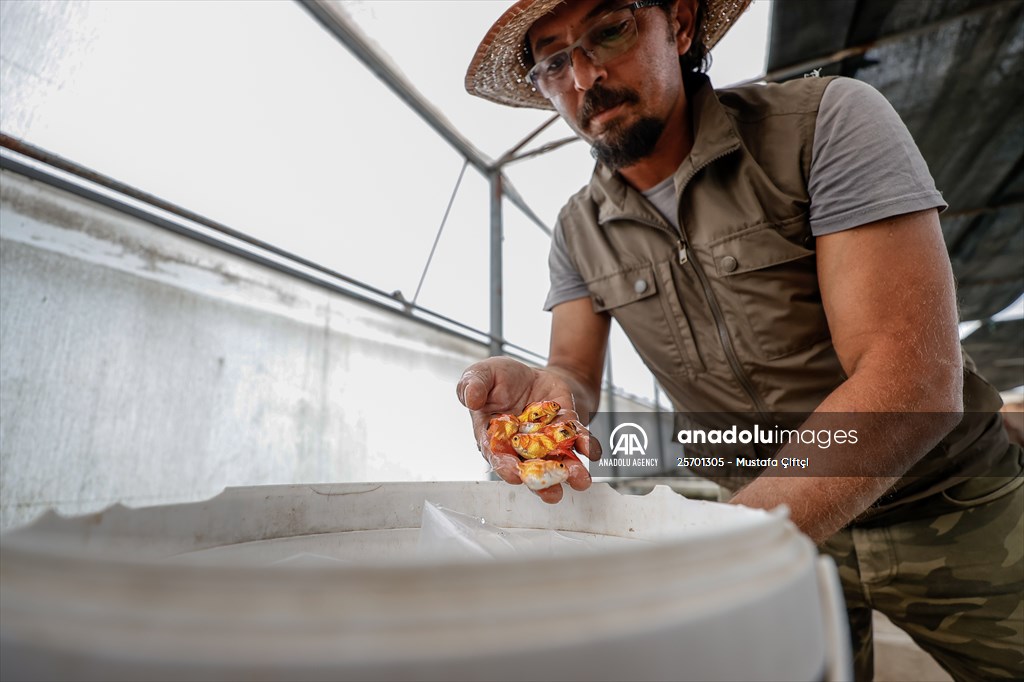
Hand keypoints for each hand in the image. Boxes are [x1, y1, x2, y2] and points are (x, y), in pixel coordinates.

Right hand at [457, 357, 601, 502]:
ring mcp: (546, 443)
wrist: (533, 373)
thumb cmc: (502, 379)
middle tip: (552, 491)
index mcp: (493, 438)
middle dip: (542, 482)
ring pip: (557, 463)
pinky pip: (578, 441)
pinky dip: (586, 446)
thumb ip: (473, 385)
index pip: (498, 457)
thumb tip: (470, 399)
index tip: (514, 473)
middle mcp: (520, 448)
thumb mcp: (482, 374)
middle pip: (530, 469)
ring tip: (580, 480)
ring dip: (569, 473)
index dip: (505, 467)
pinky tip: (591, 450)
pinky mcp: (567, 432)